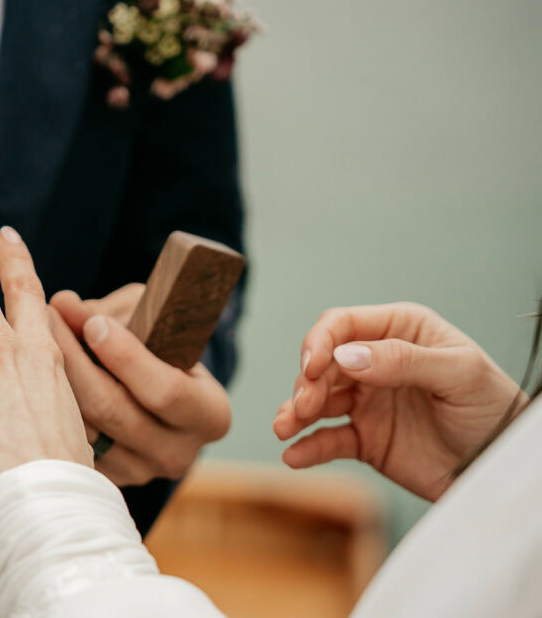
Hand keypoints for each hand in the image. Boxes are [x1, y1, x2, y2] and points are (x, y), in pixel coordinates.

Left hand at [49, 288, 230, 485]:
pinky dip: (51, 409)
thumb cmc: (159, 346)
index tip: (94, 322)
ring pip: (84, 429)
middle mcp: (179, 453)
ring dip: (54, 381)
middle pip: (113, 411)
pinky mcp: (106, 479)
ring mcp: (140, 472)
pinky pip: (70, 443)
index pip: (166, 391)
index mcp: (209, 415)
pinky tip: (34, 375)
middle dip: (75, 359)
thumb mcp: (149, 321)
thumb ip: (111, 313)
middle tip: (47, 317)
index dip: (127, 356)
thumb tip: (65, 306)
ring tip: (33, 337)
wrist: (156, 393)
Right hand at [273, 303, 526, 500]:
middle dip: (305, 384)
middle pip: (322, 364)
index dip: (319, 342)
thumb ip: (403, 360)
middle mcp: (377, 362)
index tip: (311, 367)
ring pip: (318, 400)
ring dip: (295, 412)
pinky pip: (328, 440)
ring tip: (284, 429)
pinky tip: (294, 455)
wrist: (504, 464)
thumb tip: (346, 357)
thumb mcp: (459, 374)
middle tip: (301, 408)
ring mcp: (368, 401)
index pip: (343, 325)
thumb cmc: (493, 408)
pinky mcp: (366, 438)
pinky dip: (308, 447)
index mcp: (400, 331)